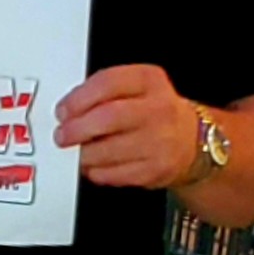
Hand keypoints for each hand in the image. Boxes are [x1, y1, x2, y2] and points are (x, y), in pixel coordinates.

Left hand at [54, 64, 197, 190]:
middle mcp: (159, 109)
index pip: (108, 83)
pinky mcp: (156, 170)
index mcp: (150, 81)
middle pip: (108, 117)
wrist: (191, 141)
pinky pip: (116, 174)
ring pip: (109, 150)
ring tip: (77, 151)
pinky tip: (94, 166)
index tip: (62, 110)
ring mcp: (160, 142)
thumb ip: (104, 91)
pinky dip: (97, 171)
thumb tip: (68, 109)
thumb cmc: (155, 111)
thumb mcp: (137, 87)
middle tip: (62, 136)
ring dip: (84, 153)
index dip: (78, 98)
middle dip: (77, 129)